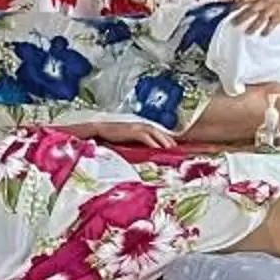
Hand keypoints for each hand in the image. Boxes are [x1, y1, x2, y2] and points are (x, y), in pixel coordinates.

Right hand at [64, 117, 179, 150]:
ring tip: (172, 150)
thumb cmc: (113, 137)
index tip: (175, 149)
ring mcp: (137, 127)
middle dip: (170, 141)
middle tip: (179, 150)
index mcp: (142, 127)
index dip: (167, 140)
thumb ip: (138, 145)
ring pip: (156, 133)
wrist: (100, 131)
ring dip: (165, 141)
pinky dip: (154, 142)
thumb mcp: (129, 141)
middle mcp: (142, 125)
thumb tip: (145, 154)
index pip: (159, 133)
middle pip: (161, 133)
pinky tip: (159, 149)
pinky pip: (147, 137)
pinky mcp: (132, 130)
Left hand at [229, 0, 279, 34]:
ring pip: (261, 18)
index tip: (230, 10)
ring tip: (247, 33)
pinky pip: (271, 25)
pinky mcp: (278, 17)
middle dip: (242, 17)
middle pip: (251, 10)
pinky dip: (267, 30)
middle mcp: (265, 2)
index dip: (237, 4)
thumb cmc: (275, 0)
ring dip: (253, 26)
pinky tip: (263, 35)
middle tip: (234, 24)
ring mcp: (272, 9)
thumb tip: (238, 3)